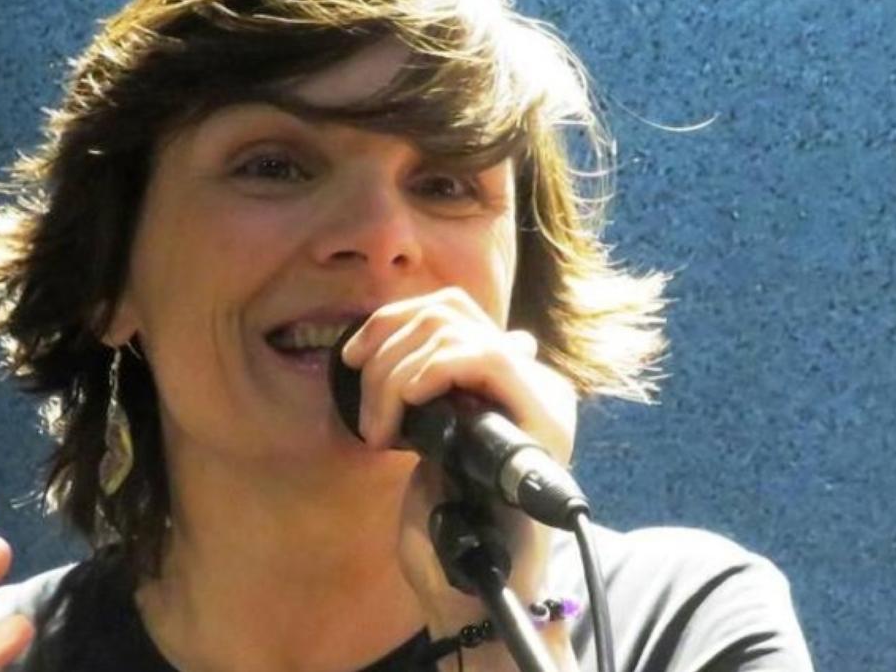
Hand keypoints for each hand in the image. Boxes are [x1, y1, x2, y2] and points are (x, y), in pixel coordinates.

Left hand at [341, 287, 578, 669]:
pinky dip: (431, 373)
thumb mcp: (426, 442)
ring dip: (398, 374)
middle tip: (368, 411)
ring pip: (458, 332)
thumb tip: (406, 348)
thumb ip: (429, 395)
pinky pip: (482, 359)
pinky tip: (408, 410)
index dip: (394, 319)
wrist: (472, 586)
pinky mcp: (543, 418)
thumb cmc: (447, 523)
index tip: (353, 355)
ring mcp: (542, 395)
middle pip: (450, 311)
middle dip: (387, 348)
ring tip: (382, 429)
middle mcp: (533, 378)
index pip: (453, 308)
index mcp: (506, 379)